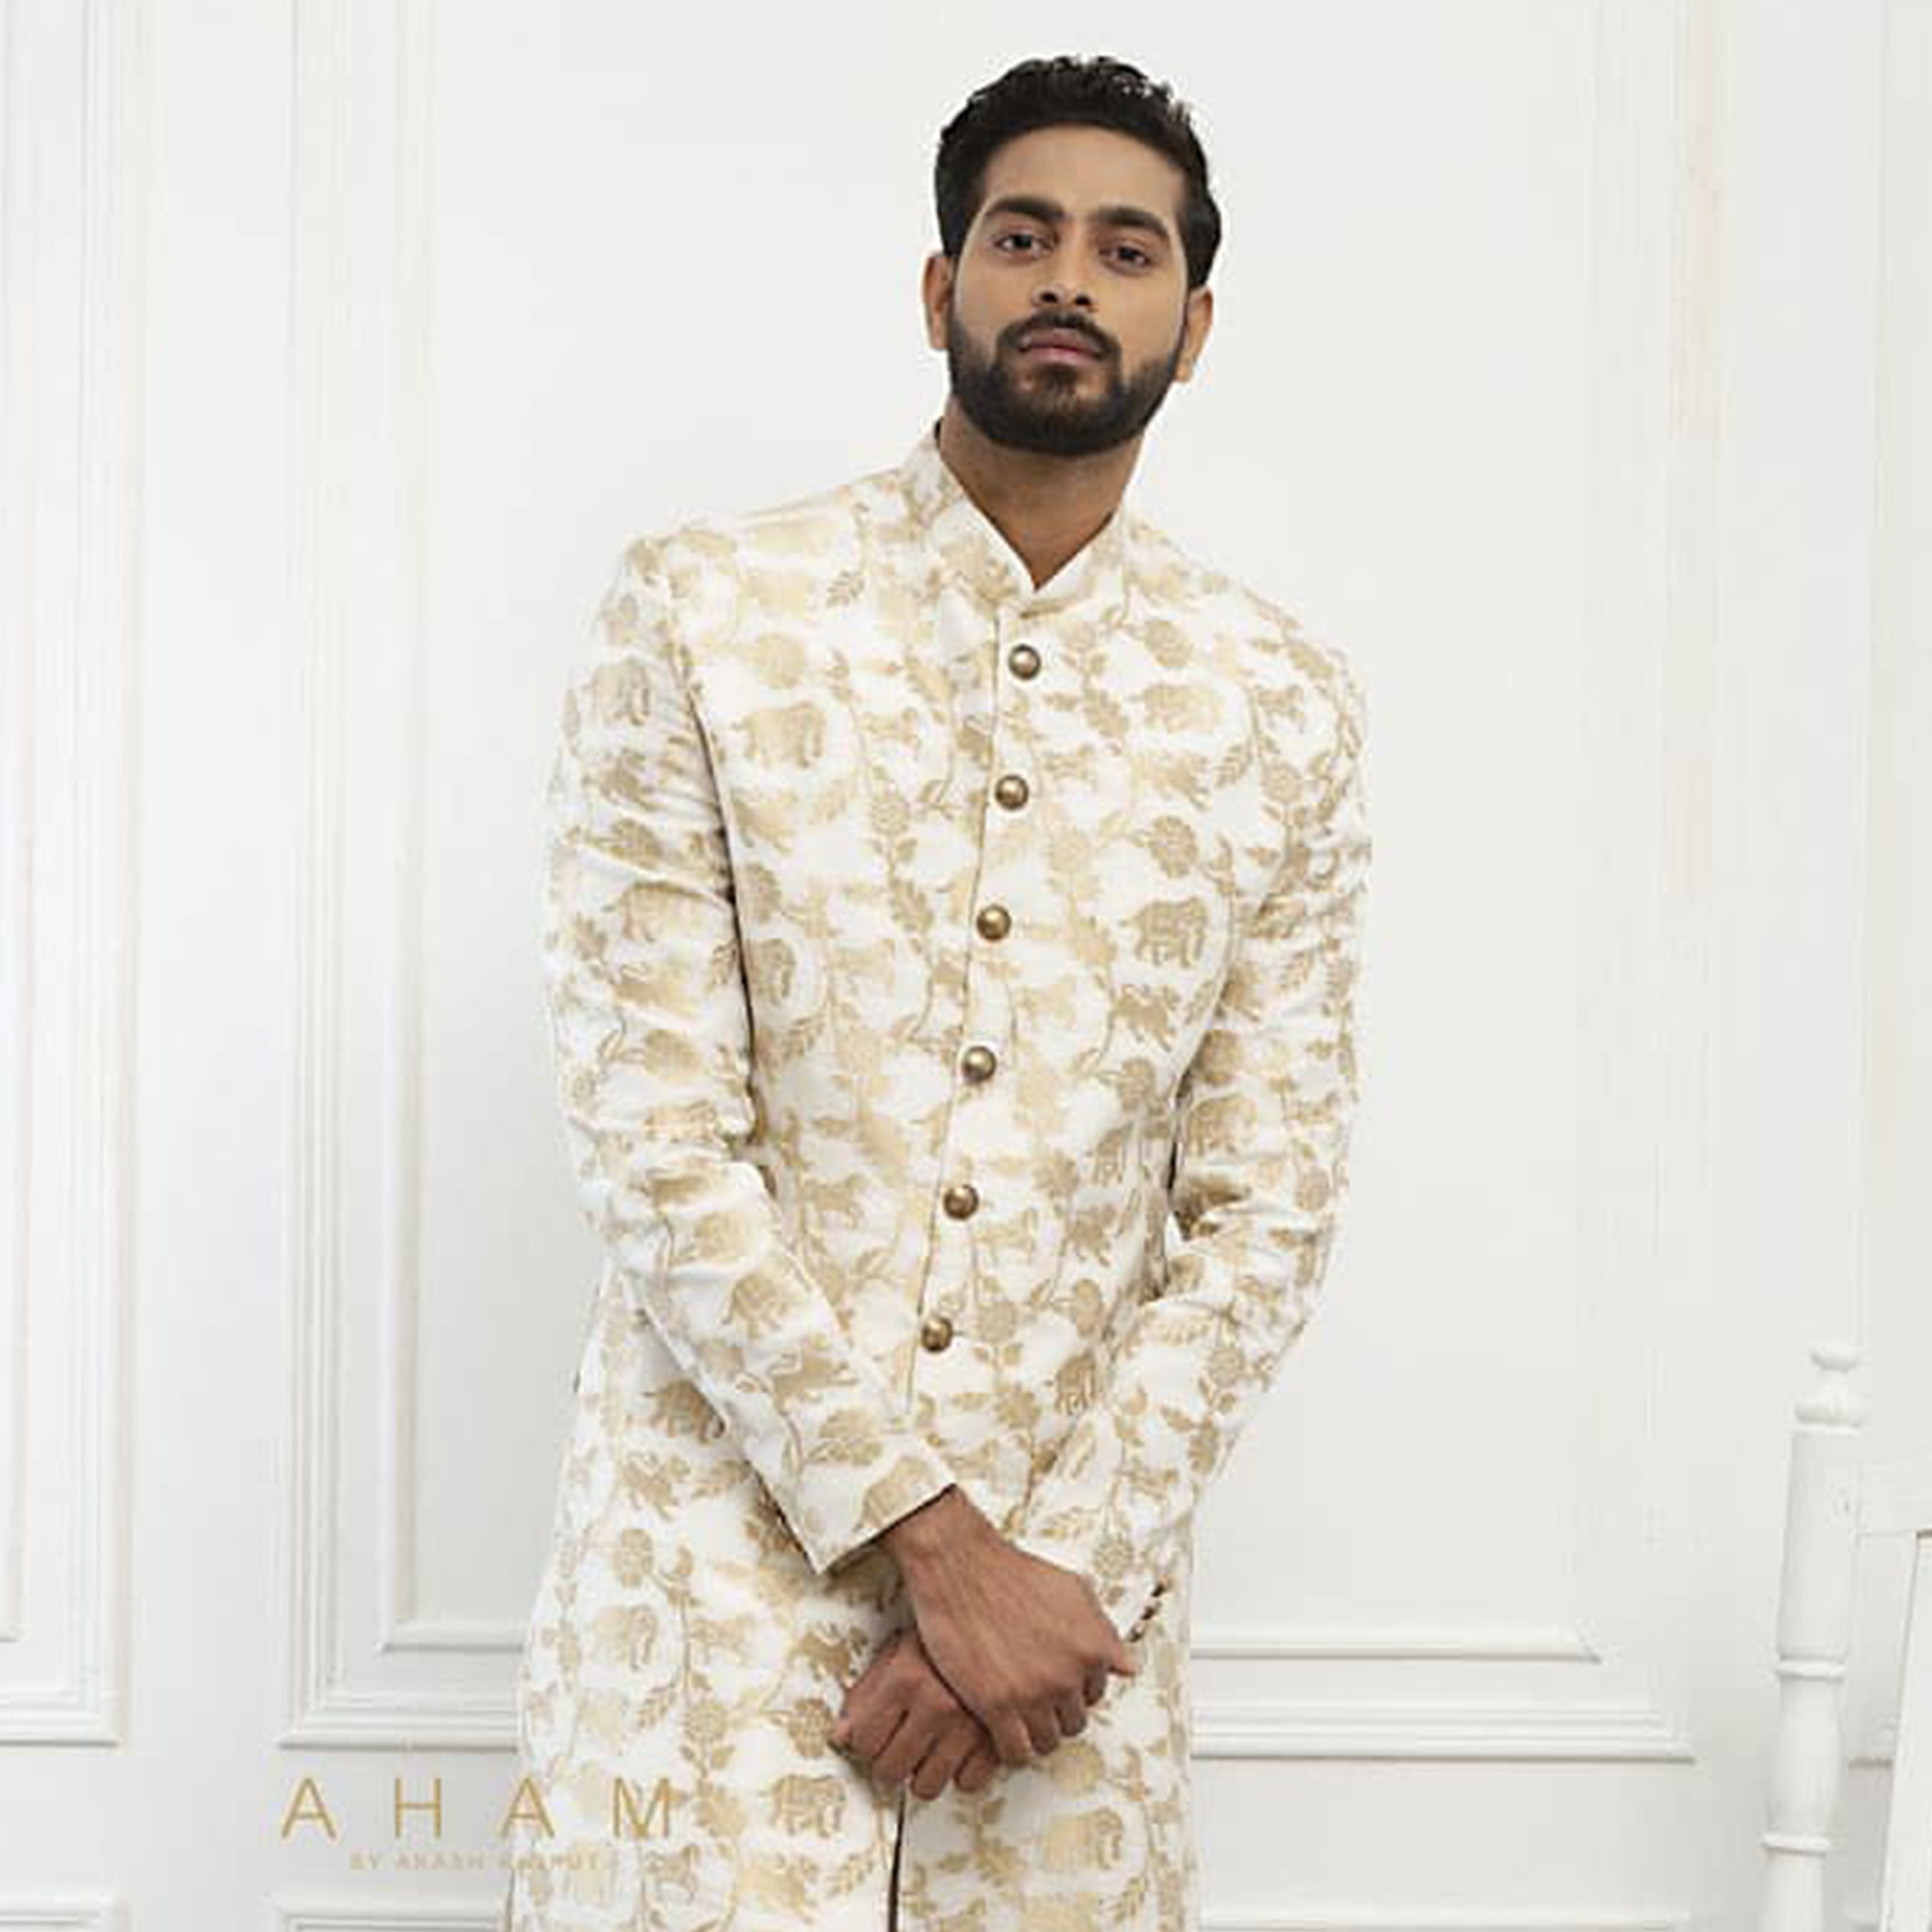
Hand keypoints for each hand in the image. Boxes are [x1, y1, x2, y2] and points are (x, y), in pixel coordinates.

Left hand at [828, 1627, 1004, 1796]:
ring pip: (926, 1786)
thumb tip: (840, 1738)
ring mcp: (970, 1726)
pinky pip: (969, 1783)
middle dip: (890, 1760)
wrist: (1004, 1619)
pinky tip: (960, 1747)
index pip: (863, 1742)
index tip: (874, 1734)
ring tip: (929, 1746)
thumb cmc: (947, 1634)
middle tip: (899, 1742)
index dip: (865, 1739)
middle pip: (890, 1770)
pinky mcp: (1000, 1740)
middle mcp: (938, 1705)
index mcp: (907, 1678)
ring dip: (924, 1771)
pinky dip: (963, 1770)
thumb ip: (865, 1693)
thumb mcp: (899, 1650)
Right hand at [878, 1490, 1137, 1767]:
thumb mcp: (1073, 1590)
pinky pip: (1017, 1752)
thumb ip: (1103, 1630)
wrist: (961, 1567)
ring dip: (1034, 1732)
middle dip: (1055, 1712)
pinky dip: (1011, 1749)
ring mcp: (1034, 1692)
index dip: (1072, 1688)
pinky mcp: (997, 1706)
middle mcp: (1069, 1674)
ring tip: (1017, 1718)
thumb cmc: (1014, 1573)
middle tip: (1032, 1699)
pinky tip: (999, 1731)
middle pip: (1074, 1721)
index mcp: (1093, 1647)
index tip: (1053, 1685)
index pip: (1095, 1693)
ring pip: (1048, 1741)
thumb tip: (1128, 1667)